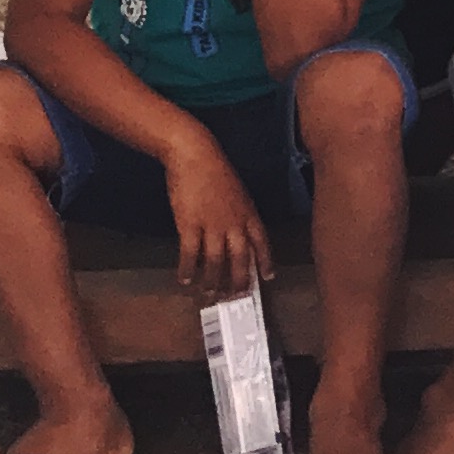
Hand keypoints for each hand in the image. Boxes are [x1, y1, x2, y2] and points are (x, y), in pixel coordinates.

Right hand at [166, 138, 272, 295]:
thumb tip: (237, 232)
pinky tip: (185, 279)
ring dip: (212, 281)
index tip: (268, 278)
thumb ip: (239, 213)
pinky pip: (190, 254)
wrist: (196, 156)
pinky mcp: (190, 225)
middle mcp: (234, 222)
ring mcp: (213, 225)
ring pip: (216, 261)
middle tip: (235, 297)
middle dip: (239, 281)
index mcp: (248, 213)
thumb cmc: (215, 171)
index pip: (261, 243)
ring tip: (209, 295)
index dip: (265, 262)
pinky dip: (188, 269)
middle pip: (240, 259)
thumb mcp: (237, 192)